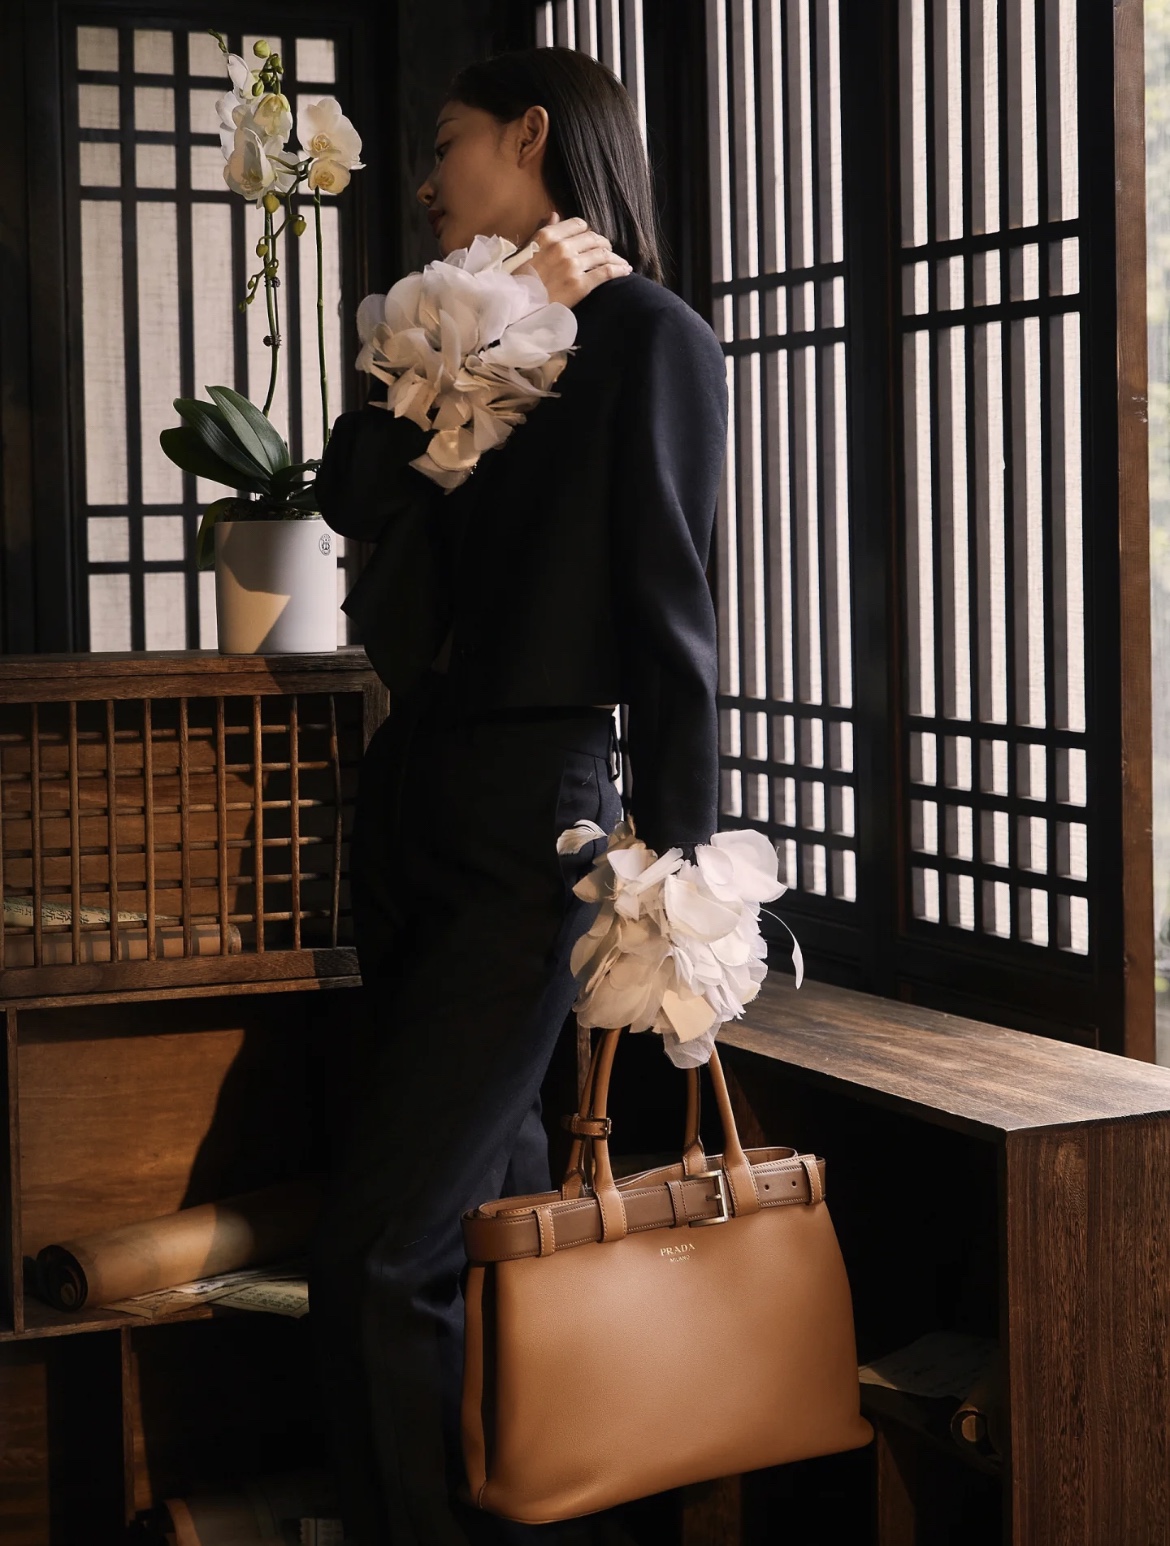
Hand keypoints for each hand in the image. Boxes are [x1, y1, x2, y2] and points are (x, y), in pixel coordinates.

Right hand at [515, 212, 632, 306]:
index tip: (590, 240)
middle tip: (608, 251)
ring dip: (615, 257)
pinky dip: (619, 269)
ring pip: (603, 254)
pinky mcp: (580, 284)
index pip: (578, 224)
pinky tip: (626, 271)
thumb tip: (555, 215)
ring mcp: (572, 266)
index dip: (587, 231)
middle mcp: (562, 247)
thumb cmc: (518, 279)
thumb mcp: (527, 249)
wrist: (516, 306)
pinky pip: (606, 272)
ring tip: (620, 262)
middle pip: (593, 238)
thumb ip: (543, 231)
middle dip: (603, 244)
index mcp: (548, 236)